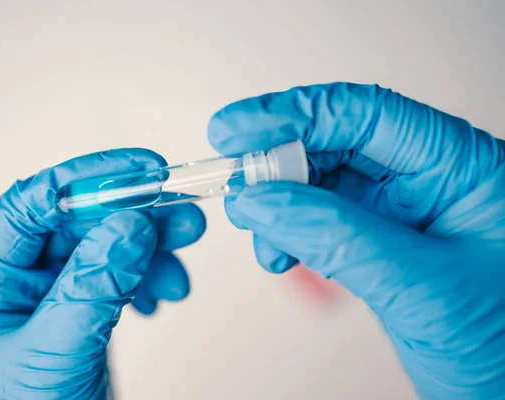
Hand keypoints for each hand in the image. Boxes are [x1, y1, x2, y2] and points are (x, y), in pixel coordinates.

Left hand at [0, 149, 205, 398]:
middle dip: (131, 212)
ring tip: (186, 241)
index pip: (26, 210)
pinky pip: (121, 273)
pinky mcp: (84, 309)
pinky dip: (150, 272)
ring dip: (151, 241)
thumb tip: (129, 227)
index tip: (135, 171)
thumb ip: (92, 287)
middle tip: (177, 207)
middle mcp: (14, 285)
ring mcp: (51, 296)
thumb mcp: (56, 356)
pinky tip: (165, 288)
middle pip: (75, 223)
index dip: (82, 182)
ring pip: (106, 244)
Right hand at [208, 83, 504, 398]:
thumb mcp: (420, 286)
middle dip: (277, 159)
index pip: (366, 115)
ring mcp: (402, 213)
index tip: (238, 129)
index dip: (294, 114)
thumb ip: (336, 237)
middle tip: (236, 180)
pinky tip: (277, 249)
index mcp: (460, 166)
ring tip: (255, 226)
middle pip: (336, 142)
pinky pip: (319, 221)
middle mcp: (429, 180)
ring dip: (277, 200)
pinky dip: (287, 231)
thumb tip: (263, 201)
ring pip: (320, 182)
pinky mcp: (379, 245)